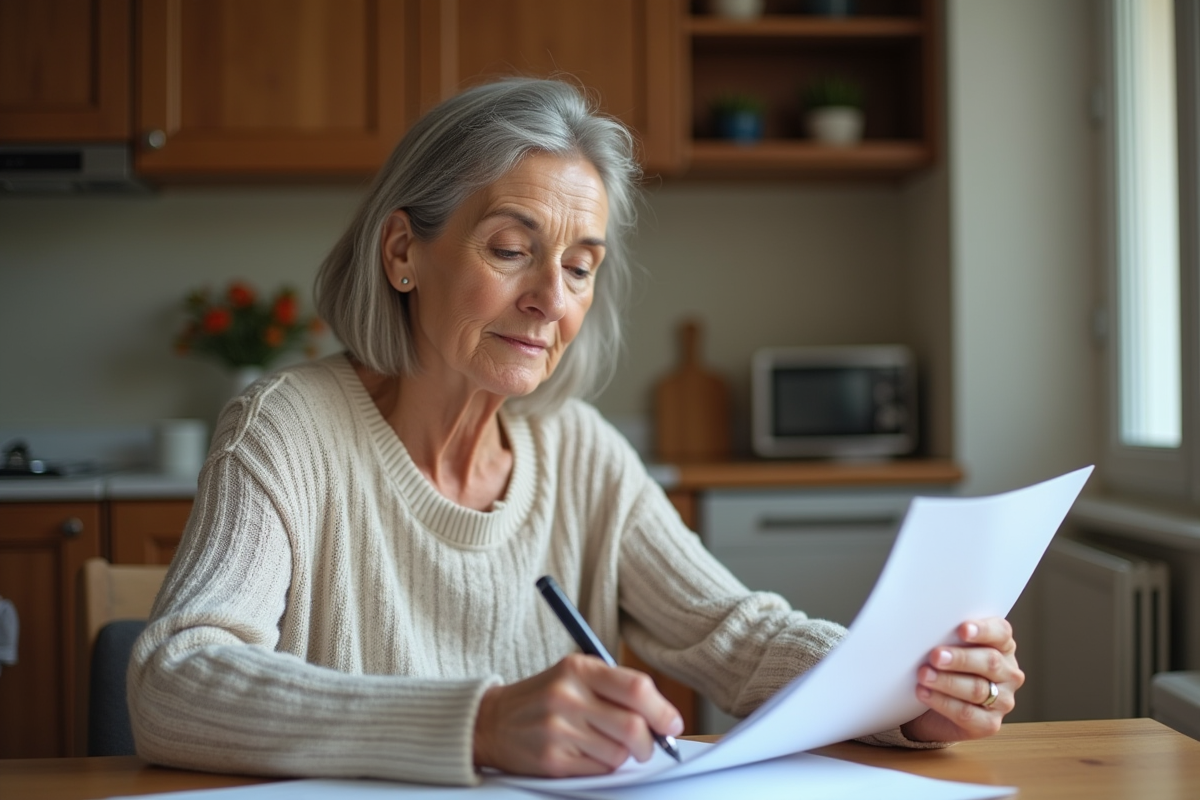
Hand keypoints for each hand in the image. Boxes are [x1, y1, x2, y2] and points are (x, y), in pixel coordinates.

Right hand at [473, 653, 683, 776]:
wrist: (491, 722)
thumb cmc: (543, 697)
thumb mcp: (573, 675)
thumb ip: (615, 687)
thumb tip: (663, 717)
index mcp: (578, 669)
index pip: (636, 688)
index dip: (663, 710)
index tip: (672, 724)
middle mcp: (568, 697)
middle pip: (633, 727)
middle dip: (650, 742)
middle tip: (648, 745)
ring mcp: (558, 730)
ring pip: (619, 753)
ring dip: (624, 755)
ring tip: (607, 744)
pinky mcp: (552, 760)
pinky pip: (599, 769)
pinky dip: (604, 766)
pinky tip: (588, 753)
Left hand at [900, 617, 1024, 742]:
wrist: (931, 710)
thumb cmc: (942, 669)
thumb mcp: (947, 647)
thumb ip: (948, 637)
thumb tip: (927, 627)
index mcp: (1002, 646)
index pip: (1001, 632)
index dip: (983, 630)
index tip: (962, 629)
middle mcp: (1008, 673)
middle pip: (989, 662)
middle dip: (960, 658)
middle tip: (935, 656)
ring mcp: (1003, 700)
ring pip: (977, 689)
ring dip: (947, 681)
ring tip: (924, 675)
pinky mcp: (989, 724)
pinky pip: (966, 713)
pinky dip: (942, 702)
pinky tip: (924, 693)